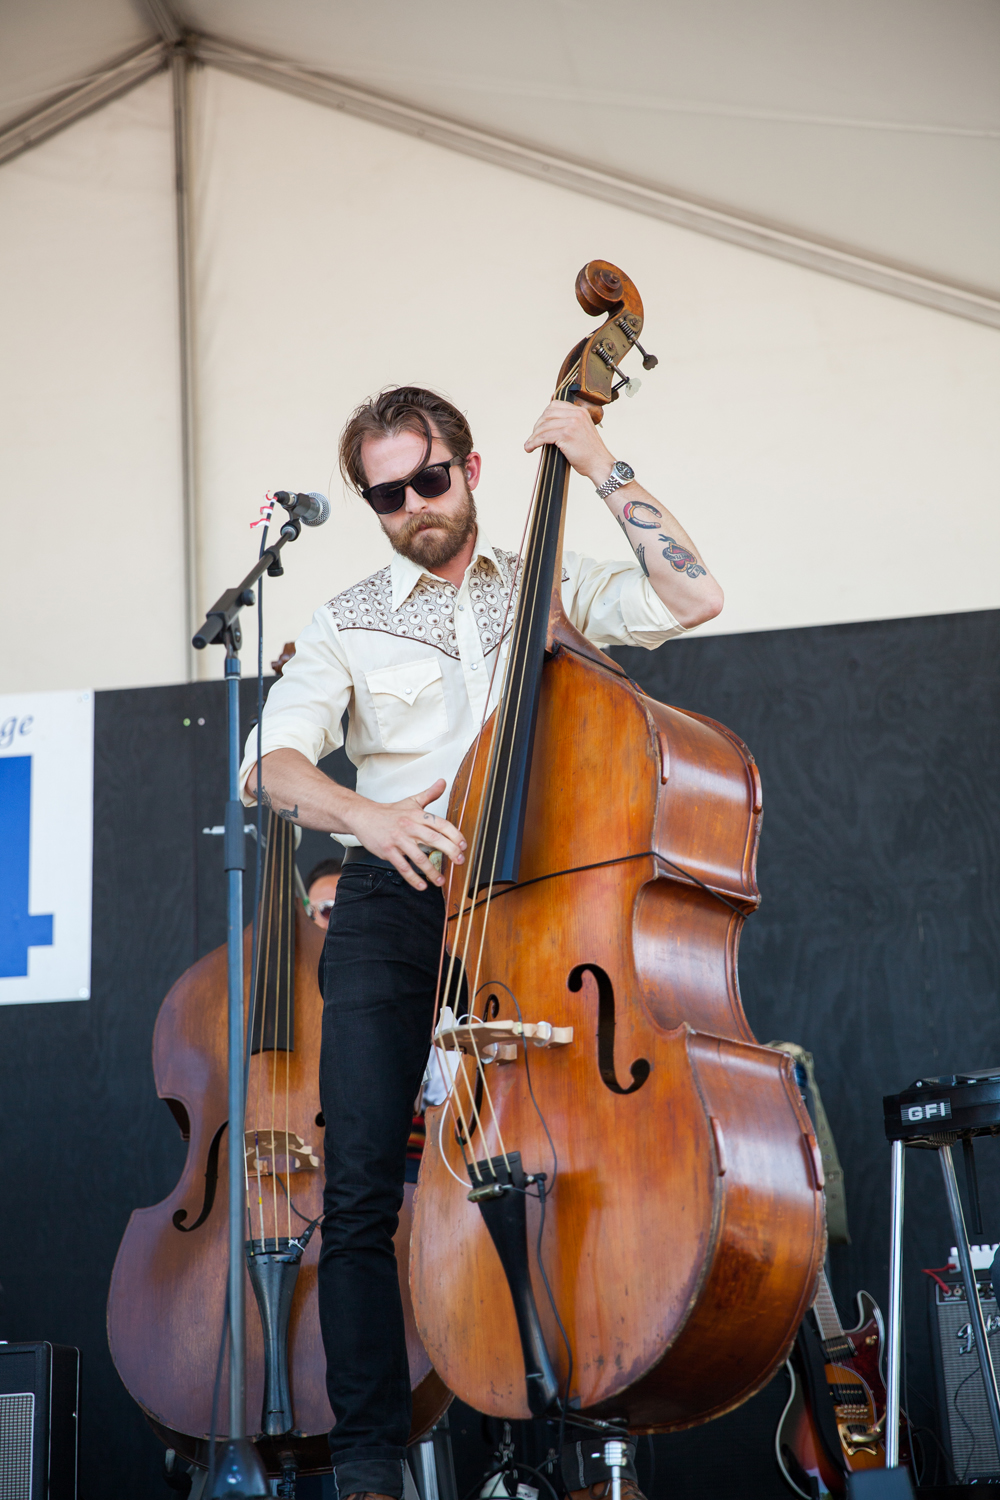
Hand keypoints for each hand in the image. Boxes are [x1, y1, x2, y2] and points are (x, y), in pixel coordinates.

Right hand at [350, 779, 465, 891]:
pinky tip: (421, 885)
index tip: (463, 845)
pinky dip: (413, 878)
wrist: (363, 816)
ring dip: (432, 870)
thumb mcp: (411, 801)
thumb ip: (429, 794)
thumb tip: (443, 782)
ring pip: (419, 857)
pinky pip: (402, 866)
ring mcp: (398, 839)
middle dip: (449, 851)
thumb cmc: (390, 812)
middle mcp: (409, 825)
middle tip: (460, 861)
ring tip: (441, 880)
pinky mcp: (388, 851)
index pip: (440, 824)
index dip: (454, 835)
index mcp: (417, 814)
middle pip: (433, 839)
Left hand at [524, 399, 613, 485]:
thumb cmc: (590, 453)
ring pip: (543, 426)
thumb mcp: (582, 431)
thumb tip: (547, 427)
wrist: (600, 464)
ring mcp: (572, 423)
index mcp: (580, 411)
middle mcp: (576, 414)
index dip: (544, 416)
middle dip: (537, 426)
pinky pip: (544, 436)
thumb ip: (569, 425)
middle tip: (534, 437)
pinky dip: (534, 442)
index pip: (555, 405)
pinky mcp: (566, 434)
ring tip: (529, 445)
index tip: (539, 427)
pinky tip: (530, 448)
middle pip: (547, 414)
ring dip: (533, 436)